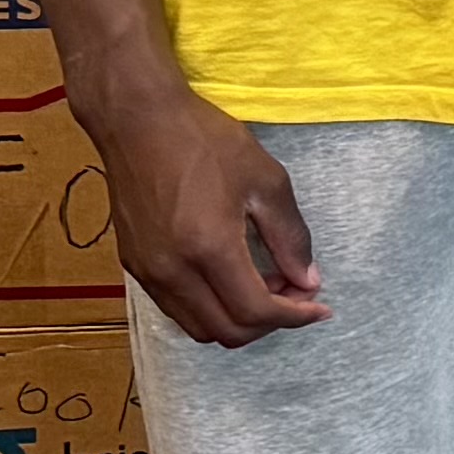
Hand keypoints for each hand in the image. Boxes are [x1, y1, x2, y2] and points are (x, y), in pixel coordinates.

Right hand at [86, 86, 325, 347]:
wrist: (137, 122)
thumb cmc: (206, 142)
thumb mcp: (266, 181)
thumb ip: (290, 237)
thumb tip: (308, 279)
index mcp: (208, 248)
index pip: (255, 311)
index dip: (295, 316)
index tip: (320, 306)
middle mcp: (172, 270)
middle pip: (226, 331)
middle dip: (269, 323)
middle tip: (296, 293)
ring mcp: (147, 271)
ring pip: (198, 326)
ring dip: (238, 319)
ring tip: (267, 284)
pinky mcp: (133, 265)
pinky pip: (177, 308)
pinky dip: (211, 308)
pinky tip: (233, 277)